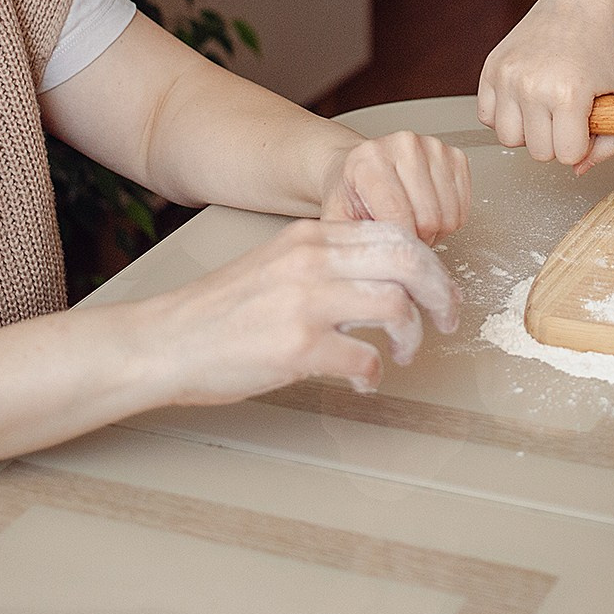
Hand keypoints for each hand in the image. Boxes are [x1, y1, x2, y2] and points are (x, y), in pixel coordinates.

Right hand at [149, 218, 461, 404]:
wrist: (164, 342)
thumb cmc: (219, 312)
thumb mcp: (277, 263)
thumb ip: (328, 262)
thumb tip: (386, 277)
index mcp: (310, 236)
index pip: (395, 233)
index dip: (430, 264)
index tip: (440, 289)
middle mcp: (312, 261)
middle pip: (409, 261)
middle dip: (441, 293)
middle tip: (448, 319)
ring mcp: (305, 303)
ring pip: (396, 306)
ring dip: (410, 336)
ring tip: (400, 353)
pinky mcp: (297, 347)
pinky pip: (364, 357)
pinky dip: (373, 373)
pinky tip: (363, 380)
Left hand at [319, 131, 470, 244]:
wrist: (358, 166)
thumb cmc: (351, 193)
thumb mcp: (337, 220)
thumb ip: (353, 243)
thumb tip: (374, 275)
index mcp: (370, 159)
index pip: (398, 215)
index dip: (400, 246)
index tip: (392, 251)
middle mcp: (403, 146)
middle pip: (429, 218)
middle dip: (417, 239)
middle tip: (401, 235)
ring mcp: (433, 147)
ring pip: (450, 216)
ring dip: (435, 231)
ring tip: (413, 223)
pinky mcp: (455, 155)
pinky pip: (464, 207)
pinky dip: (449, 219)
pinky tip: (429, 211)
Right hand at [477, 0, 613, 173]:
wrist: (577, 6)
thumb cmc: (603, 49)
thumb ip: (611, 142)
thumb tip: (578, 170)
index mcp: (568, 93)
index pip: (567, 155)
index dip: (581, 144)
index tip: (586, 123)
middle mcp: (532, 85)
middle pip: (539, 153)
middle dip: (557, 139)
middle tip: (568, 113)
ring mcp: (507, 77)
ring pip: (509, 140)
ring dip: (529, 132)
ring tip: (545, 108)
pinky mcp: (490, 69)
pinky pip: (487, 118)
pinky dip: (505, 116)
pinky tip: (525, 99)